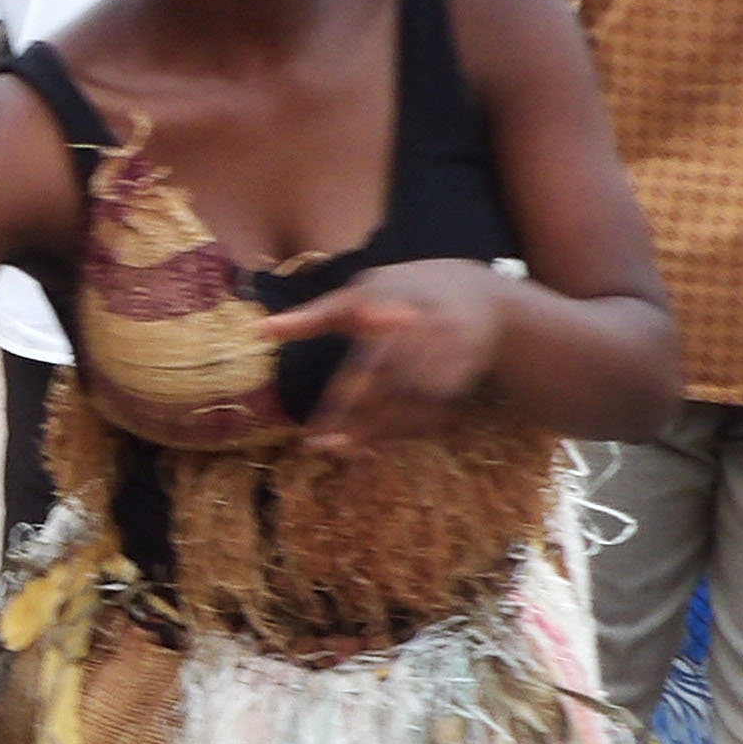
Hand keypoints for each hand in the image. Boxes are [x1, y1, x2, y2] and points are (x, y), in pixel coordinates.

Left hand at [267, 259, 505, 449]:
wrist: (483, 295)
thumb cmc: (403, 293)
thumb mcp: (360, 293)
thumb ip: (315, 316)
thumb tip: (259, 330)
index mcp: (387, 299)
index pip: (358, 359)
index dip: (339, 403)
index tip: (314, 435)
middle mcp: (421, 322)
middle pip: (384, 384)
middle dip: (357, 421)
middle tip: (326, 449)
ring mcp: (448, 347)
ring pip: (408, 403)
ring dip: (380, 430)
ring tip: (348, 451)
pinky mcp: (467, 369)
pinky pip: (434, 409)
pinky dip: (408, 429)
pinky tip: (381, 441)